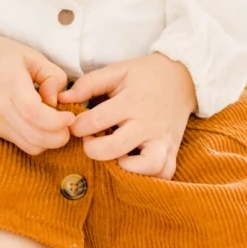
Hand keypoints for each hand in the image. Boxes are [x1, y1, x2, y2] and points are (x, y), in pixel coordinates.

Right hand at [0, 34, 72, 154]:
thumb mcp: (31, 55)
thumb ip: (51, 76)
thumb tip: (57, 101)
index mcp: (10, 84)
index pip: (35, 114)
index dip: (58, 122)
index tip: (70, 117)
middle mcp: (0, 107)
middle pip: (34, 137)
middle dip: (58, 137)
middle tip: (66, 124)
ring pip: (28, 146)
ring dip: (47, 141)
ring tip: (53, 125)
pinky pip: (18, 143)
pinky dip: (33, 140)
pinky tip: (37, 125)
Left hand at [67, 53, 195, 178]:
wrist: (184, 77)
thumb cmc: (145, 75)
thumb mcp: (117, 71)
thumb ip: (89, 84)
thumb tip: (62, 99)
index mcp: (132, 101)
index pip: (96, 121)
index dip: (77, 126)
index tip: (76, 125)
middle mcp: (148, 123)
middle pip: (115, 148)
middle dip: (93, 149)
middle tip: (90, 141)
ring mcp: (163, 139)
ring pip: (147, 166)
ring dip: (125, 166)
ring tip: (115, 155)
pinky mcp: (173, 150)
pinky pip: (164, 173)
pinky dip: (148, 176)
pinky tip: (134, 165)